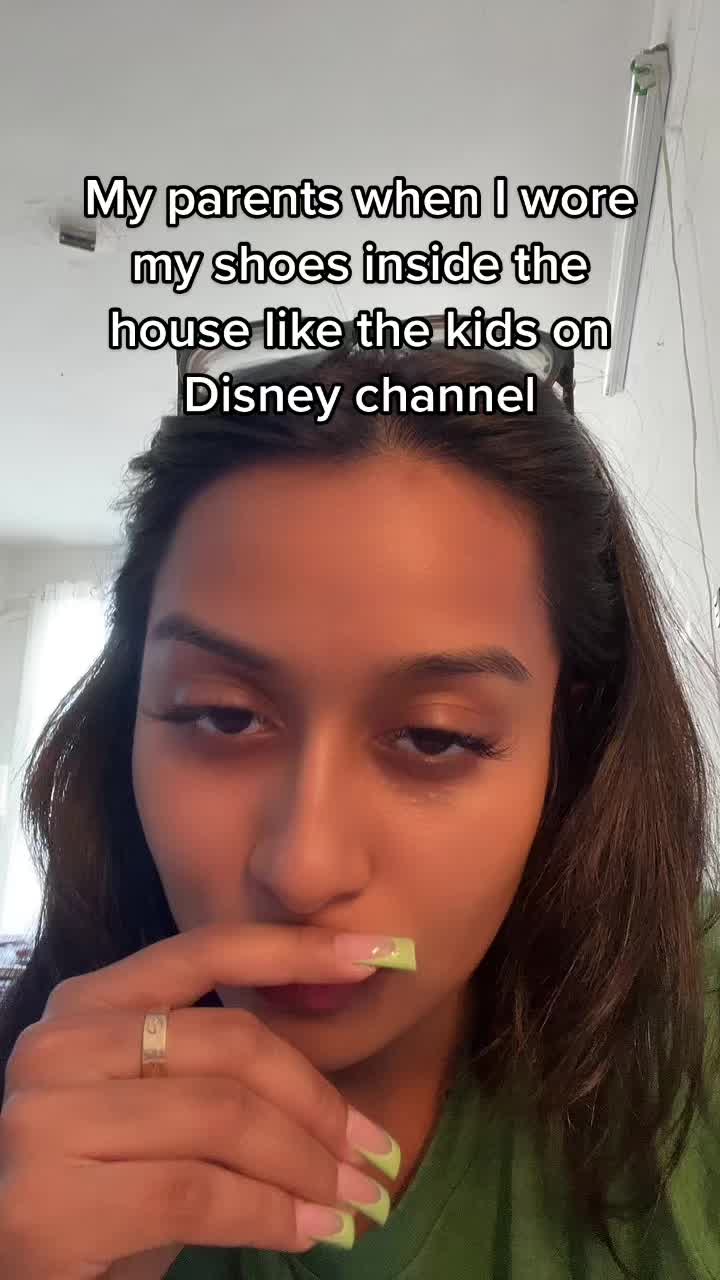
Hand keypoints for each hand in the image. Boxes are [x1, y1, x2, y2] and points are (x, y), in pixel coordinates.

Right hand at [0, 923, 397, 1278]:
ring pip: (224, 1120)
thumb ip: (218, 1072)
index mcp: (86, 1003)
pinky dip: (271, 1214)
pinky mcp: (50, 1202)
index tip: (379, 953)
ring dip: (309, 1165)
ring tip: (356, 1199)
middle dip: (320, 1101)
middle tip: (376, 1150)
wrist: (17, 1274)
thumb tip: (344, 1091)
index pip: (205, 951)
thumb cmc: (103, 1193)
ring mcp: (45, 1121)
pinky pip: (198, 1193)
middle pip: (232, 1047)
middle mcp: (57, 1046)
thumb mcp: (157, 1111)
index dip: (298, 949)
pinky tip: (309, 1231)